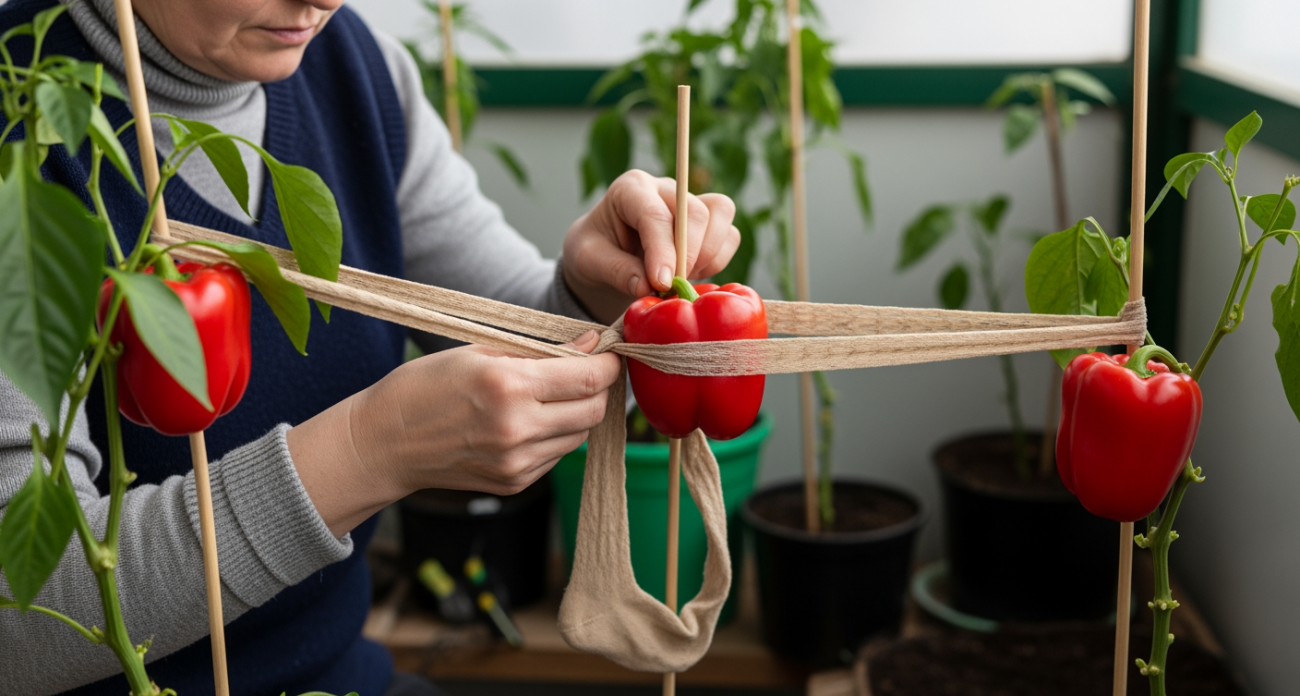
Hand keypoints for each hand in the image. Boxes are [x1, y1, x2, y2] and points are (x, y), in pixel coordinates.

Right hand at [287, 331, 619, 536]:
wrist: (384, 444)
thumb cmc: (425, 387)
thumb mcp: (480, 352)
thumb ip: (543, 350)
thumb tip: (594, 342)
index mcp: (508, 386)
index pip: (590, 377)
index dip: (610, 361)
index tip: (611, 349)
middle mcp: (518, 428)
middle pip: (594, 409)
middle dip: (600, 385)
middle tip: (588, 368)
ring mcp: (517, 462)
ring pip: (581, 434)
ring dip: (579, 411)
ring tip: (553, 393)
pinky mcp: (515, 483)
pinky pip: (557, 454)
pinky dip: (556, 433)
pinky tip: (530, 419)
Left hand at [562, 169, 740, 322]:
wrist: (606, 255)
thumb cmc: (594, 252)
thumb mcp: (588, 261)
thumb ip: (616, 271)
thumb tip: (648, 286)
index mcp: (631, 188)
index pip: (654, 214)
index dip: (662, 250)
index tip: (662, 283)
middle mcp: (665, 188)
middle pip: (695, 210)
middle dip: (689, 254)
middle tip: (672, 287)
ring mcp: (690, 202)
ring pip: (720, 214)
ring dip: (707, 255)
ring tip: (680, 279)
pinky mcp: (709, 222)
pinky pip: (730, 236)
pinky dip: (716, 260)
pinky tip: (693, 274)